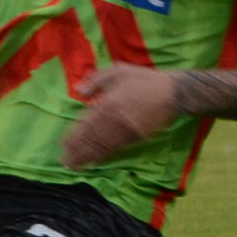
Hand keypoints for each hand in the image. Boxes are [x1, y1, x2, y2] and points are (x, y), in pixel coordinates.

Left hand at [61, 63, 179, 168]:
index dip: (74, 137)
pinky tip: (96, 160)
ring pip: (104, 146)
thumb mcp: (118, 71)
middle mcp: (116, 119)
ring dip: (88, 157)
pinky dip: (104, 155)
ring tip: (76, 165)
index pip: (86, 124)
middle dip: (77, 151)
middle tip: (66, 161)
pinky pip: (117, 147)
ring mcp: (127, 130)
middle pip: (92, 138)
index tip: (63, 146)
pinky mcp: (138, 136)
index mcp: (109, 103)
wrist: (174, 93)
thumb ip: (96, 80)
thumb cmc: (144, 80)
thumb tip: (78, 91)